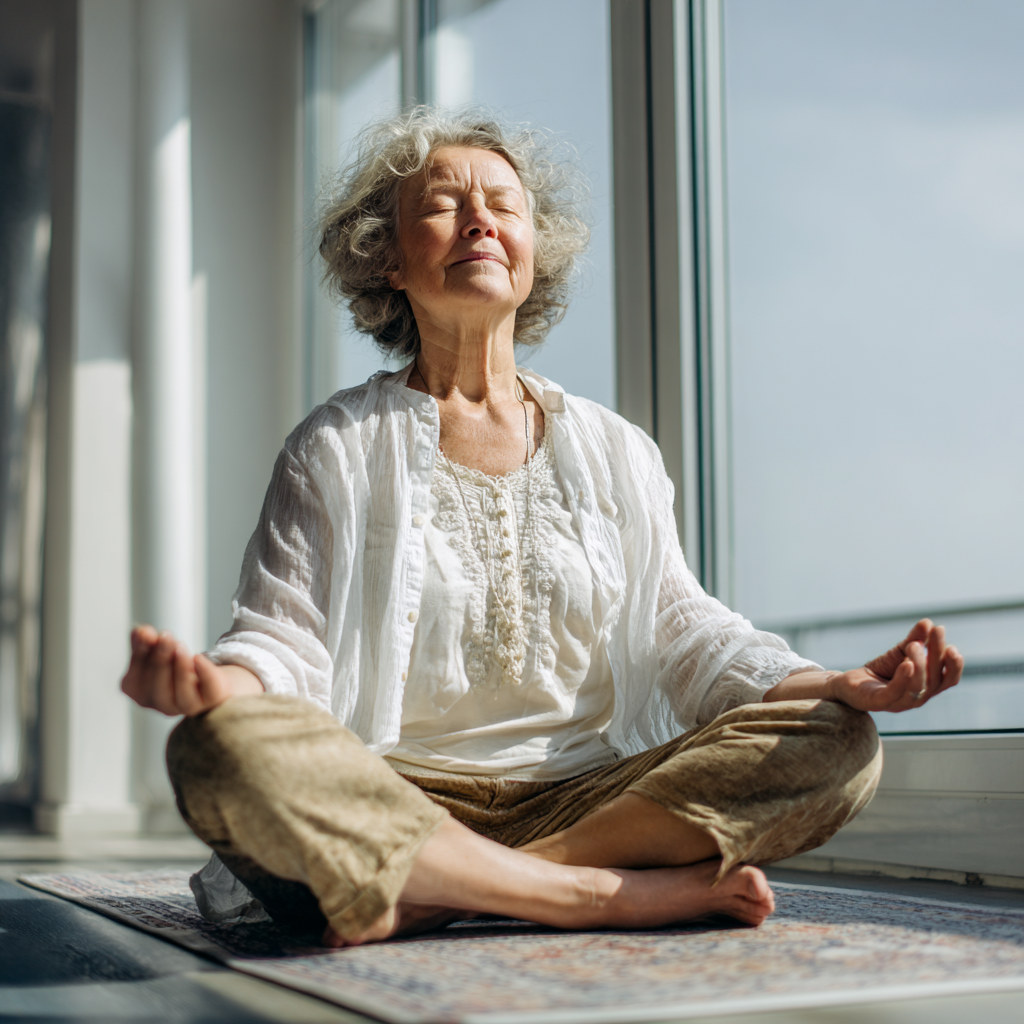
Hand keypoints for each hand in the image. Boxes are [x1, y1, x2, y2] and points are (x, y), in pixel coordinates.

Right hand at [121, 624, 262, 715]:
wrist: (212, 675)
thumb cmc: (179, 664)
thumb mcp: (160, 651)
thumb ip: (147, 643)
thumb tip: (140, 632)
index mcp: (142, 695)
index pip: (134, 683)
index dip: (139, 657)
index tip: (145, 632)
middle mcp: (164, 705)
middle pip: (158, 691)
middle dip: (160, 661)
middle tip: (165, 636)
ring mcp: (190, 707)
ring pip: (183, 696)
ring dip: (180, 668)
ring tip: (179, 645)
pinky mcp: (214, 700)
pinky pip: (210, 691)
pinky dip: (205, 673)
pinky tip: (198, 657)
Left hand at [828, 619, 962, 712]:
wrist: (851, 683)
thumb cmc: (881, 671)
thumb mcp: (900, 652)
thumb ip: (914, 639)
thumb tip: (928, 622)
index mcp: (927, 687)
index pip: (949, 680)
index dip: (954, 666)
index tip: (952, 647)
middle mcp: (918, 698)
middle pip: (935, 680)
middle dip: (936, 654)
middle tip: (934, 632)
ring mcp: (900, 703)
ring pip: (917, 688)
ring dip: (920, 665)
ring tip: (914, 645)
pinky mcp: (879, 702)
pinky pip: (894, 693)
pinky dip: (903, 679)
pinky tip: (906, 664)